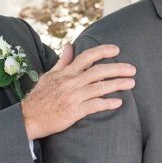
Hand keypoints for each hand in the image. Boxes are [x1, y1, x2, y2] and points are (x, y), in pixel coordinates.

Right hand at [21, 43, 135, 139]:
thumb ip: (63, 61)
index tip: (116, 49)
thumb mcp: (50, 75)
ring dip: (117, 84)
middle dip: (117, 68)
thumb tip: (69, 45)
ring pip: (99, 87)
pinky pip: (93, 106)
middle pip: (98, 71)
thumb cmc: (40, 96)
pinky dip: (107, 103)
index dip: (103, 51)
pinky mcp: (73, 112)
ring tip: (131, 83)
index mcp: (66, 72)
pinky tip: (118, 102)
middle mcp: (70, 82)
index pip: (87, 56)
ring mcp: (72, 97)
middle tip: (132, 69)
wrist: (28, 117)